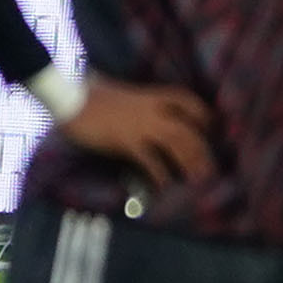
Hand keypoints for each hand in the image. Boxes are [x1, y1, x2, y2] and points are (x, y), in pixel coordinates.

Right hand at [60, 78, 212, 188]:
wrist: (73, 98)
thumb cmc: (94, 97)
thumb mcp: (126, 96)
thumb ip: (142, 107)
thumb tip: (152, 122)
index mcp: (152, 96)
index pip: (187, 100)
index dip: (202, 114)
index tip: (210, 126)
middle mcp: (152, 110)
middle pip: (186, 129)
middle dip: (201, 149)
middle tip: (210, 168)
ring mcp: (141, 125)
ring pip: (176, 143)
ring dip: (190, 162)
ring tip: (198, 179)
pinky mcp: (126, 141)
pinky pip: (150, 160)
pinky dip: (160, 174)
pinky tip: (165, 186)